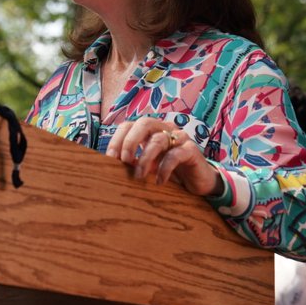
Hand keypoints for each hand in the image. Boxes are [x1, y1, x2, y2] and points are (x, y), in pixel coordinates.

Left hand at [104, 116, 222, 196]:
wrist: (197, 182)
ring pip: (158, 139)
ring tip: (139, 176)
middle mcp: (165, 129)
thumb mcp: (147, 166)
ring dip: (145, 158)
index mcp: (151, 130)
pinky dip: (164, 168)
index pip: (129, 125)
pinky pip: (175, 155)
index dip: (117, 139)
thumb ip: (132, 162)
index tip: (110, 159)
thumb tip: (108, 167)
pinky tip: (159, 181)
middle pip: (144, 123)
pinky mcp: (191, 150)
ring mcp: (180, 137)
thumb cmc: (168, 172)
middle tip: (124, 162)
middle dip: (130, 142)